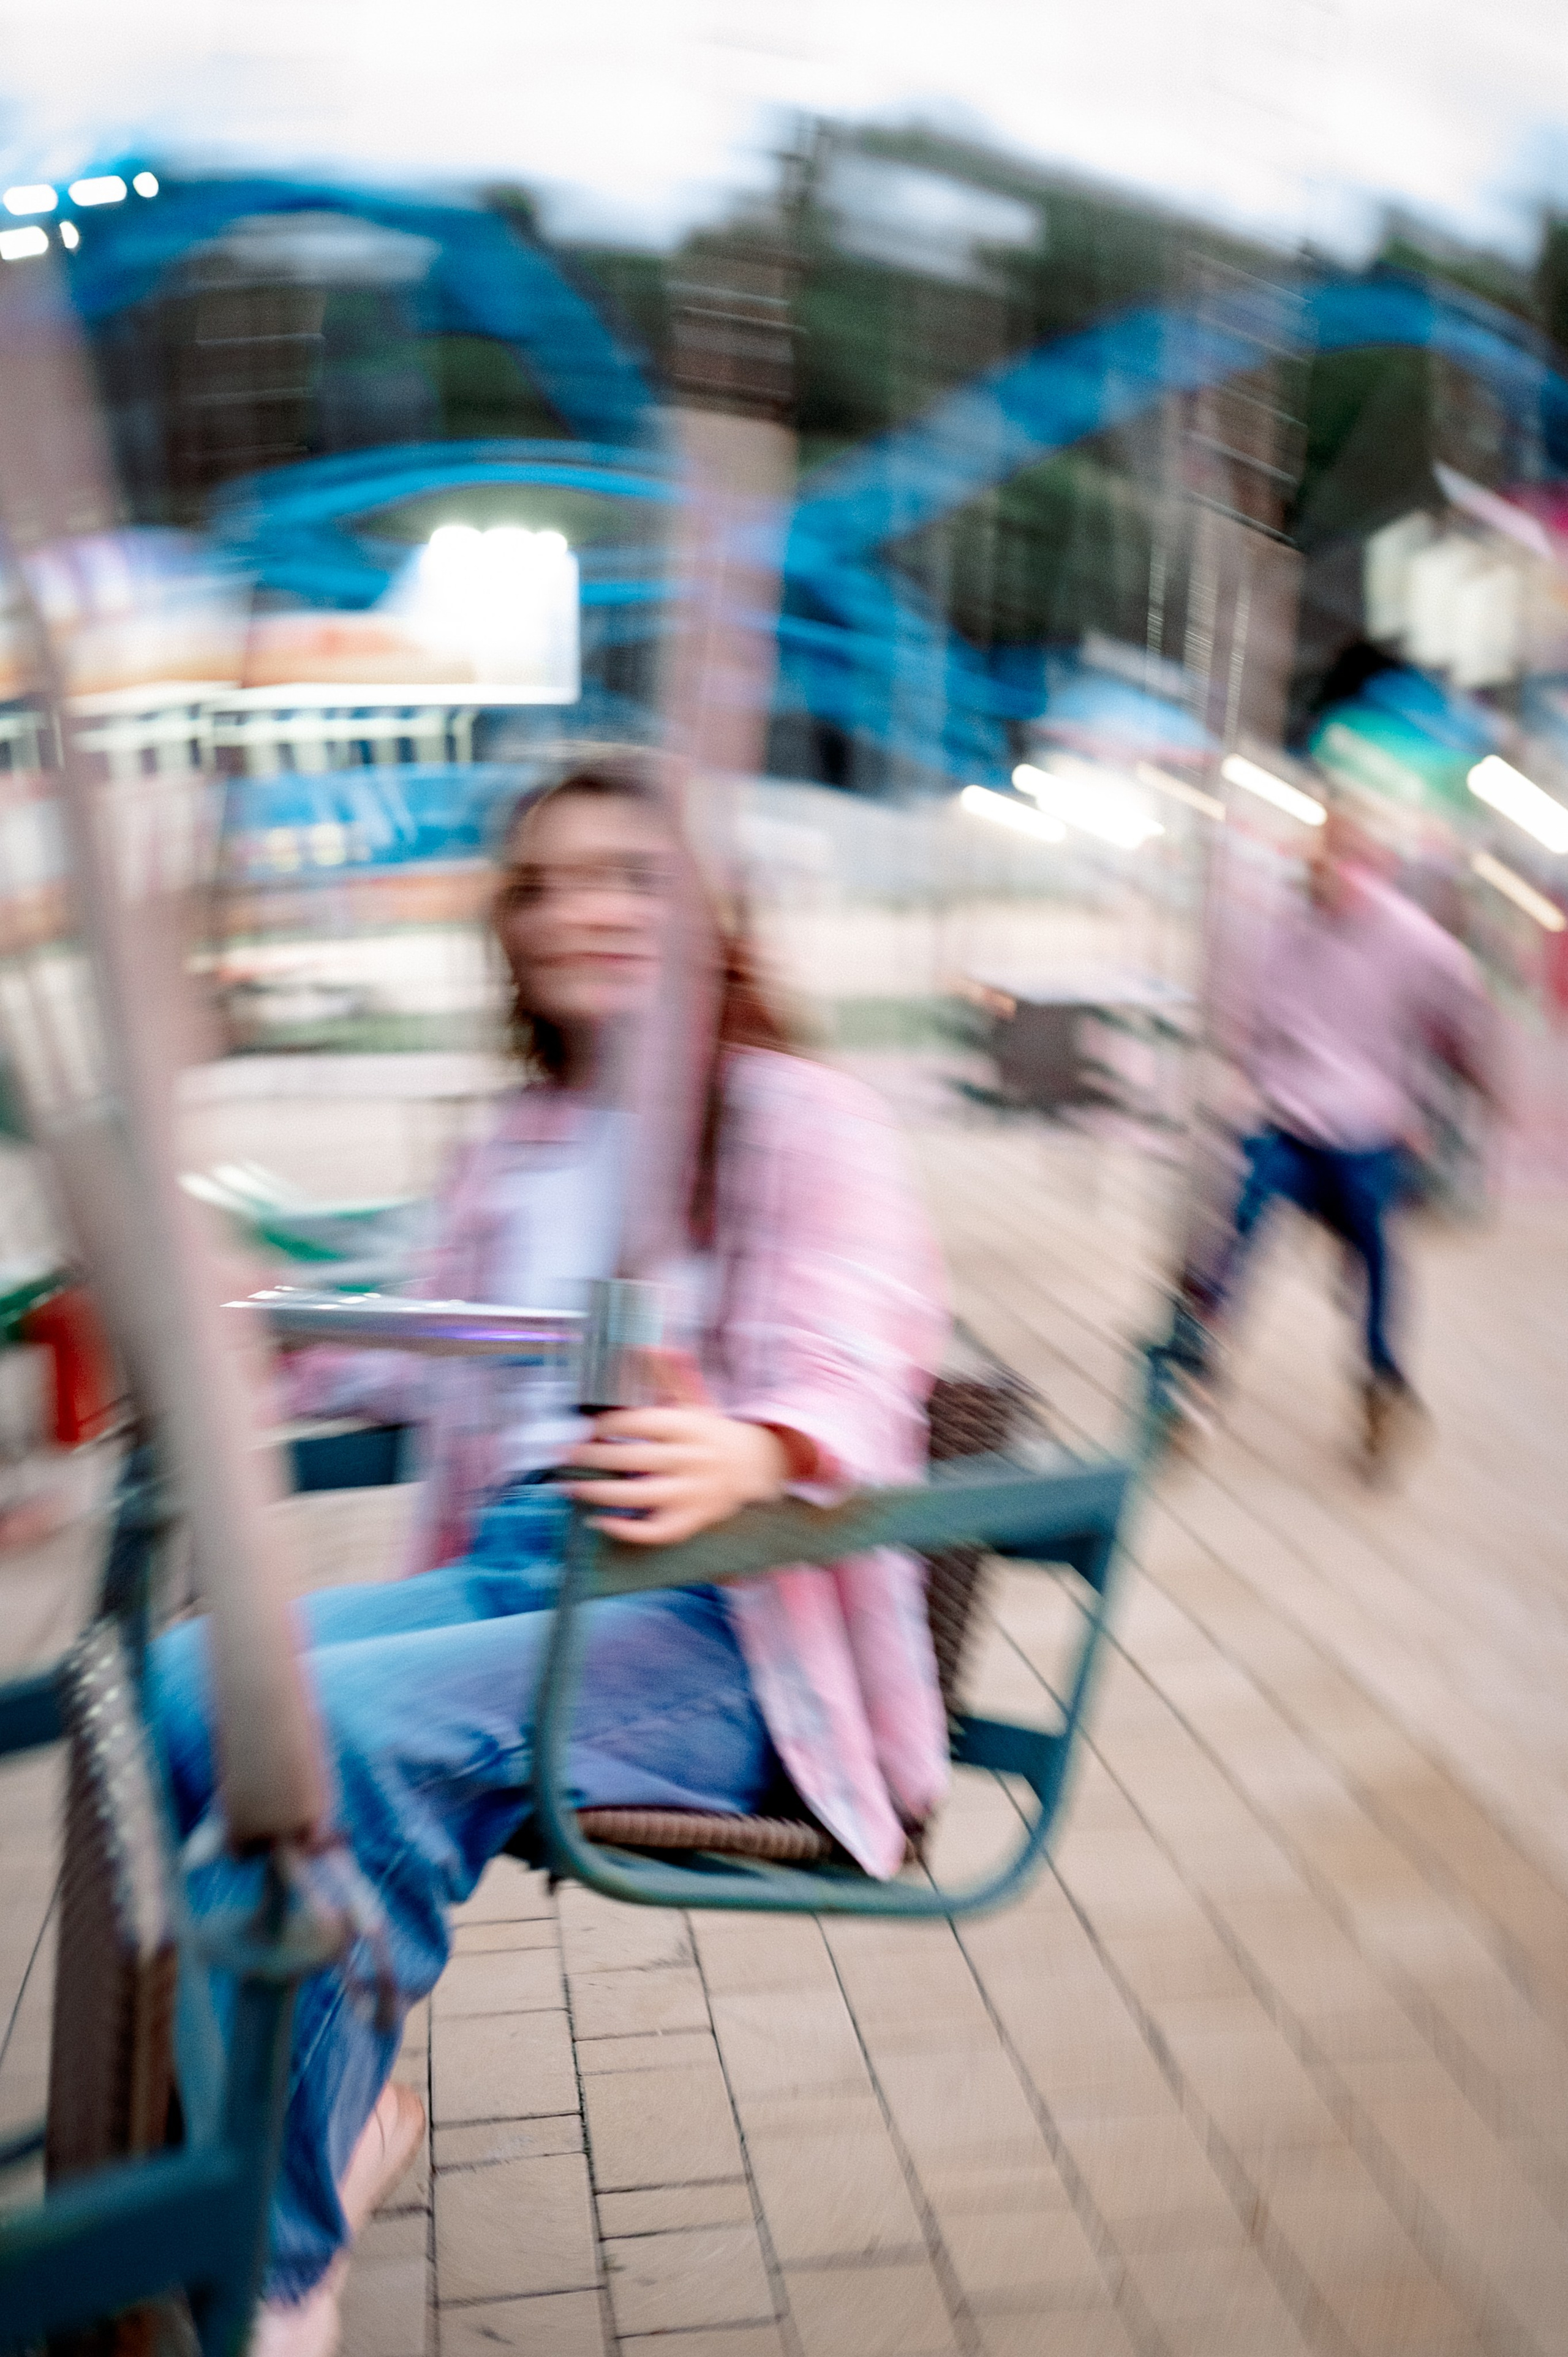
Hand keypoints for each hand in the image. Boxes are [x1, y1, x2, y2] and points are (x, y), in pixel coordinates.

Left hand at [564, 1347, 794, 1545]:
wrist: (754, 1466)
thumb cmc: (711, 1432)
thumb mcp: (694, 1401)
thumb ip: (669, 1376)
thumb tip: (646, 1346)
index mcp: (690, 1426)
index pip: (643, 1422)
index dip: (610, 1424)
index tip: (586, 1426)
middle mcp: (692, 1459)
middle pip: (636, 1459)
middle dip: (596, 1457)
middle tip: (567, 1456)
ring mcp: (693, 1493)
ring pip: (640, 1496)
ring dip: (602, 1494)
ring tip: (573, 1487)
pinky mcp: (692, 1520)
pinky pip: (656, 1532)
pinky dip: (627, 1530)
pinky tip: (602, 1522)